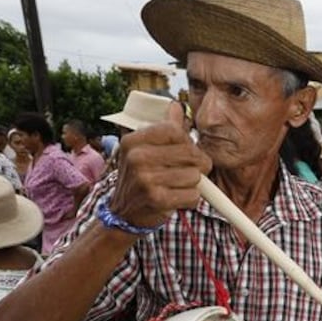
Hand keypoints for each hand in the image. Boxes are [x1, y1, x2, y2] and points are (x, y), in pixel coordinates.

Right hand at [110, 101, 211, 228]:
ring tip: (177, 186)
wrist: (123, 214)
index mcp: (133, 141)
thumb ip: (164, 129)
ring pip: (194, 175)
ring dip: (193, 184)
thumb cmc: (140, 179)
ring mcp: (145, 179)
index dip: (188, 141)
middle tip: (191, 171)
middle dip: (198, 164)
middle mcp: (136, 158)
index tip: (187, 151)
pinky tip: (176, 199)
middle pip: (190, 153)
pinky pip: (193, 195)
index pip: (174, 130)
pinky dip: (190, 199)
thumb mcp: (144, 151)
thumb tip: (176, 106)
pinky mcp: (157, 199)